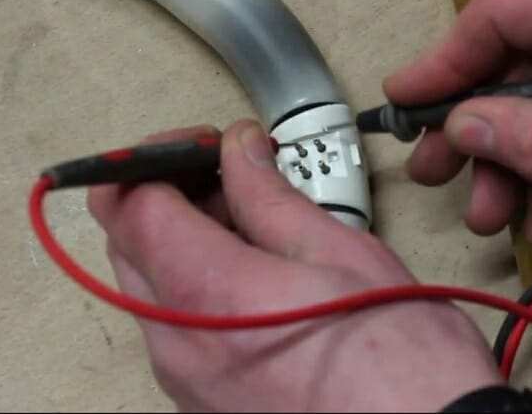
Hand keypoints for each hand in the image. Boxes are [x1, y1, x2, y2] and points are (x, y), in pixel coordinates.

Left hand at [87, 121, 500, 411]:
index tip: (199, 144)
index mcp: (207, 294)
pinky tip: (255, 273)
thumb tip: (238, 152)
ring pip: (149, 286)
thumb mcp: (342, 253)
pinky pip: (176, 328)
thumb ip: (270, 196)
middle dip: (168, 194)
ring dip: (184, 240)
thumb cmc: (402, 366)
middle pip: (128, 244)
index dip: (154, 158)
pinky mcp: (204, 402)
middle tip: (228, 172)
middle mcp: (180, 345)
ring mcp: (187, 382)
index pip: (130, 205)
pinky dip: (197, 286)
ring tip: (253, 221)